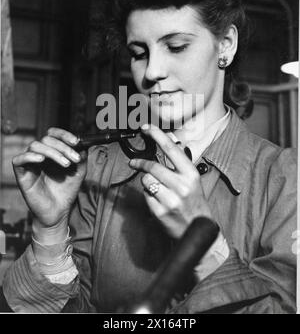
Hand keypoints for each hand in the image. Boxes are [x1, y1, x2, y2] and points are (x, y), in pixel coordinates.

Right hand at [12, 128, 86, 240]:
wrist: (58, 211)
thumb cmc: (66, 191)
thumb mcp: (78, 172)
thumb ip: (81, 158)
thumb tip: (83, 144)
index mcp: (52, 151)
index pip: (53, 134)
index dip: (64, 134)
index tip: (76, 141)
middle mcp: (40, 154)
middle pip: (46, 139)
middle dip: (63, 147)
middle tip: (75, 158)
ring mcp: (30, 163)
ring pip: (35, 146)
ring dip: (53, 152)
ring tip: (66, 164)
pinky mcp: (21, 174)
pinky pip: (19, 160)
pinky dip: (30, 156)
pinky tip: (42, 160)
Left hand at [129, 124, 212, 238]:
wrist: (198, 230)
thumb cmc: (195, 202)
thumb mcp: (192, 180)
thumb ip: (180, 163)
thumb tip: (166, 141)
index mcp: (191, 174)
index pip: (171, 148)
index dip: (156, 135)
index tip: (146, 128)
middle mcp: (182, 185)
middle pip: (152, 166)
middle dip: (140, 163)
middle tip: (135, 162)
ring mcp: (170, 199)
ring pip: (146, 180)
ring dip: (146, 181)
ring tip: (156, 188)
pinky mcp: (160, 212)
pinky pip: (145, 195)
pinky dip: (147, 195)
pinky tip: (157, 199)